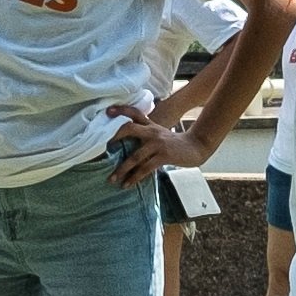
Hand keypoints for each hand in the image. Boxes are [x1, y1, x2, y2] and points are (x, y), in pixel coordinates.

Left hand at [105, 99, 219, 184]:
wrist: (195, 147)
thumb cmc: (174, 143)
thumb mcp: (160, 133)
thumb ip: (146, 133)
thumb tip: (127, 139)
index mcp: (150, 125)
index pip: (134, 113)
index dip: (121, 111)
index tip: (108, 111)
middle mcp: (152, 131)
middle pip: (129, 129)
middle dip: (114, 137)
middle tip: (100, 148)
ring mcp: (157, 143)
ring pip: (135, 156)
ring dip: (122, 169)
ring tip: (112, 179)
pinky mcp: (163, 156)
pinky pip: (145, 168)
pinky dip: (134, 178)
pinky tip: (127, 184)